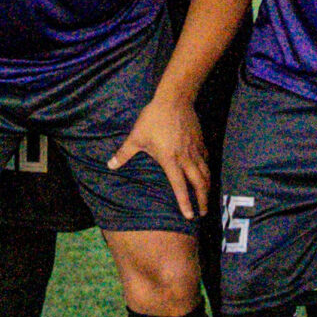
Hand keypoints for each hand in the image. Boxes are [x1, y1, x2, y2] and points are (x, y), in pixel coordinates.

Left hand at [109, 94, 209, 219]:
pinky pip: (207, 159)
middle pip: (199, 183)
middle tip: (203, 212)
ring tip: (207, 198)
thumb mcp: (136, 137)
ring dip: (207, 187)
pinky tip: (207, 173)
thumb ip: (123, 153)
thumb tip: (109, 165)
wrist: (174, 100)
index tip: (190, 216)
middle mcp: (186, 158)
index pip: (179, 186)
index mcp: (170, 160)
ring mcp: (195, 150)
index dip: (185, 202)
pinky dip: (208, 169)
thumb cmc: (153, 119)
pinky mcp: (200, 141)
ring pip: (206, 173)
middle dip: (202, 200)